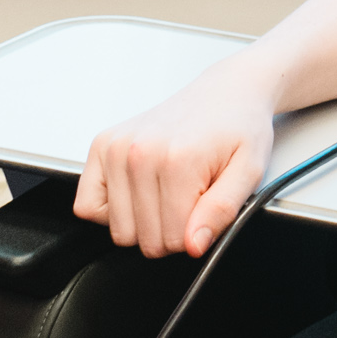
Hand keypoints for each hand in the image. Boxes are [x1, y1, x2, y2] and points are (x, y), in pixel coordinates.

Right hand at [75, 63, 279, 257]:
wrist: (225, 93)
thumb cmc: (238, 128)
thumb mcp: (249, 172)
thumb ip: (221, 212)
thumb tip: (193, 244)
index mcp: (177, 160)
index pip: (173, 239)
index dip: (193, 237)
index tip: (204, 212)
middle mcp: (139, 152)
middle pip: (144, 239)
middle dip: (169, 232)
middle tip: (188, 201)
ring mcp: (115, 147)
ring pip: (119, 230)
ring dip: (143, 222)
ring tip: (166, 193)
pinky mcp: (101, 145)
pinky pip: (87, 206)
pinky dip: (111, 211)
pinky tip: (138, 194)